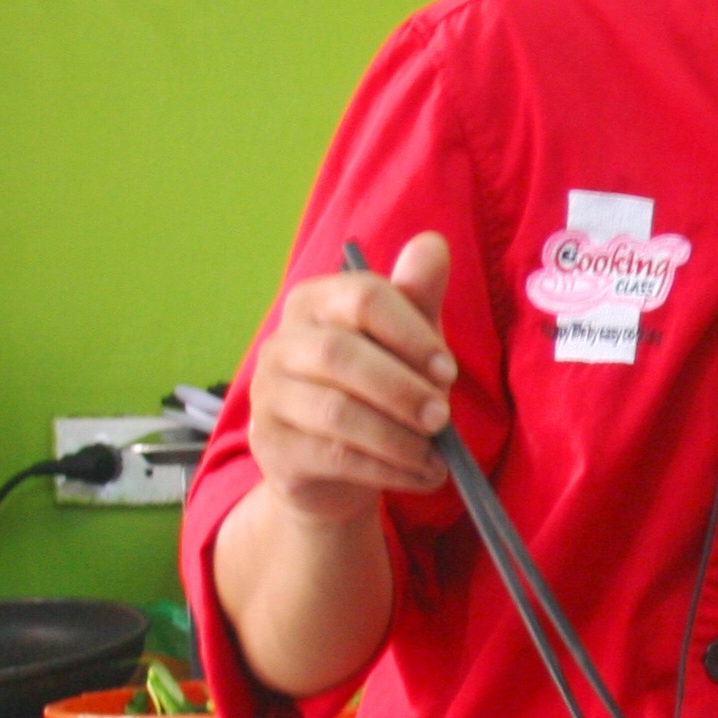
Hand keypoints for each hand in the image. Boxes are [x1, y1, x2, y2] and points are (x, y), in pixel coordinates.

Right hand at [247, 234, 456, 517]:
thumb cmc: (377, 390)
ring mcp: (268, 396)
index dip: (412, 334)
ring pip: (337, 413)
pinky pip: (335, 457)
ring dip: (399, 437)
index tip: (448, 371)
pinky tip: (422, 474)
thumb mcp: (405, 341)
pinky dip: (388, 469)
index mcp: (314, 303)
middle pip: (341, 355)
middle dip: (403, 389)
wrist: (333, 467)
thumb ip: (417, 296)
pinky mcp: (272, 446)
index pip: (363, 298)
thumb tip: (433, 243)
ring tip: (435, 453)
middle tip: (443, 417)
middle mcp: (281, 343)